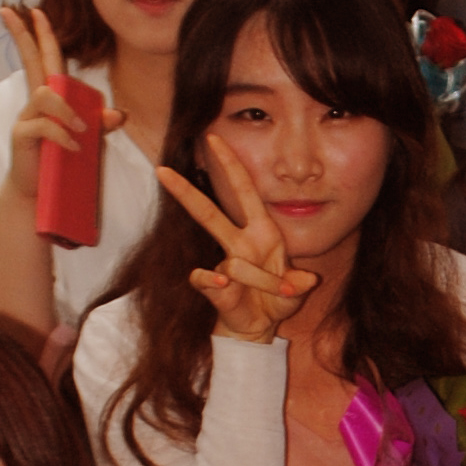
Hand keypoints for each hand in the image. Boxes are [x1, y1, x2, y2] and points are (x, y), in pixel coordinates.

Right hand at [0, 3, 126, 204]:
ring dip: (66, 110)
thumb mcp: (87, 141)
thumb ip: (100, 124)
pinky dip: (62, 135)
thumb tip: (118, 113)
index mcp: (50, 98)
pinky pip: (44, 125)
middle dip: (24, 36)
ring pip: (45, 95)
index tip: (34, 12)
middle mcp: (35, 102)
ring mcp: (26, 117)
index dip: (40, 36)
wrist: (40, 192)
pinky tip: (74, 147)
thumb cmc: (62, 162)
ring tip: (81, 132)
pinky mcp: (22, 135)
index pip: (45, 60)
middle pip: (30, 61)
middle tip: (9, 11)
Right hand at [154, 134, 318, 343]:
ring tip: (283, 292)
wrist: (259, 326)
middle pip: (208, 213)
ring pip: (233, 264)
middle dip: (186, 192)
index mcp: (261, 232)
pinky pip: (207, 280)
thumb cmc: (276, 299)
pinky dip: (216, 284)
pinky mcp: (213, 287)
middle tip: (162, 170)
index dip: (231, 165)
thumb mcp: (296, 291)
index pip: (244, 191)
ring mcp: (224, 264)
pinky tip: (225, 287)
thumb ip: (299, 284)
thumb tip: (304, 280)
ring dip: (264, 281)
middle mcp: (239, 243)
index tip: (215, 139)